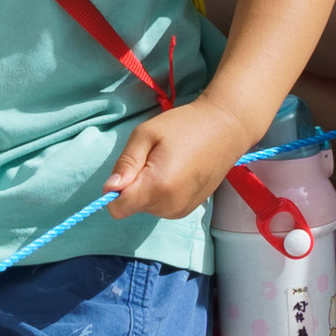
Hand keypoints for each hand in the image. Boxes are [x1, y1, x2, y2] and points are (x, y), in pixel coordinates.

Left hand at [106, 86, 274, 222]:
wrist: (226, 129)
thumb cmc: (184, 126)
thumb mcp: (146, 134)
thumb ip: (126, 164)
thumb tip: (108, 189)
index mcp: (157, 187)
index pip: (118, 209)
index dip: (114, 191)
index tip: (126, 170)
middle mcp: (169, 206)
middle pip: (132, 206)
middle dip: (134, 184)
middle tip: (153, 157)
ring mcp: (181, 210)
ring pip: (146, 206)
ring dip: (148, 188)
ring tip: (167, 162)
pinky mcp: (188, 209)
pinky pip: (161, 206)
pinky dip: (161, 192)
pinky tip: (177, 171)